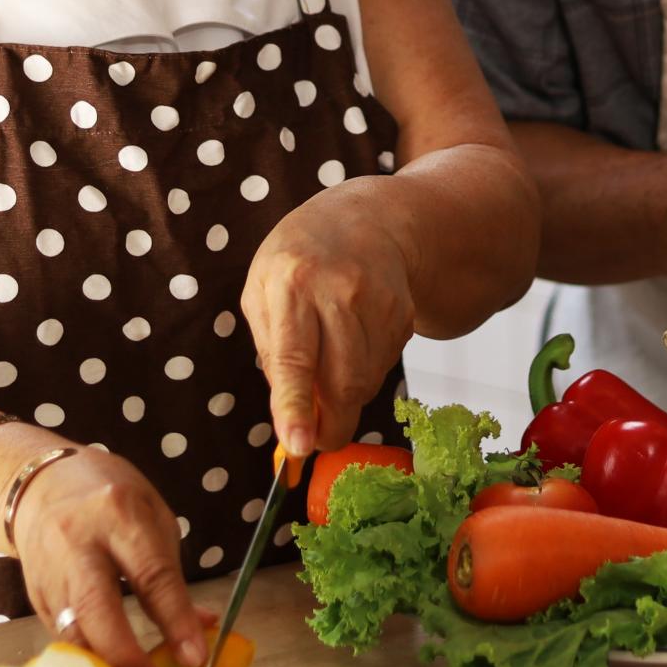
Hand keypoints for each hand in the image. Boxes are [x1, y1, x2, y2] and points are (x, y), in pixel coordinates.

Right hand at [6, 445, 208, 666]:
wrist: (40, 485)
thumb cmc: (110, 498)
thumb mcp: (153, 517)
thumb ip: (172, 574)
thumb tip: (203, 628)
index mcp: (119, 514)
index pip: (150, 573)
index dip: (174, 619)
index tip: (196, 657)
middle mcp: (78, 543)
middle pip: (95, 606)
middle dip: (124, 655)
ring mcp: (49, 572)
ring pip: (71, 631)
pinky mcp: (34, 597)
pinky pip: (62, 638)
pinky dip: (88, 662)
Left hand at [243, 181, 416, 456]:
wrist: (366, 220)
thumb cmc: (299, 260)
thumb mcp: (263, 291)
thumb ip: (271, 353)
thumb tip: (288, 420)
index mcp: (290, 283)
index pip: (293, 357)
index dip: (295, 407)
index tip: (298, 447)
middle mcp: (338, 290)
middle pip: (342, 382)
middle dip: (330, 425)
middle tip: (315, 439)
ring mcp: (378, 301)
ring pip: (366, 382)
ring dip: (346, 396)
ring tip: (329, 367)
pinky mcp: (404, 313)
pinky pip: (384, 368)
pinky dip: (365, 372)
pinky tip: (354, 343)